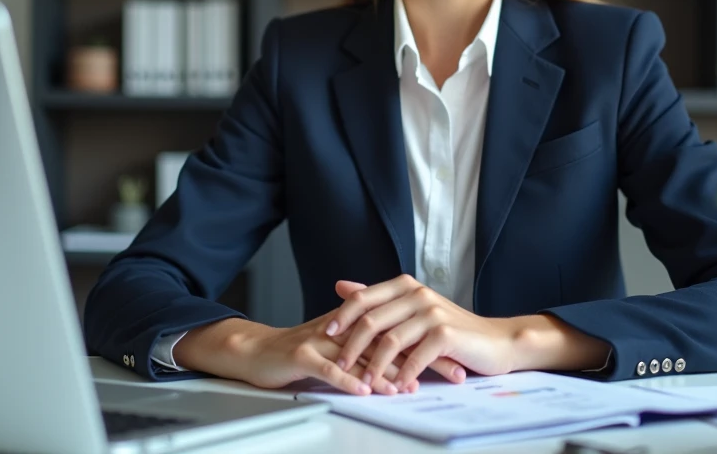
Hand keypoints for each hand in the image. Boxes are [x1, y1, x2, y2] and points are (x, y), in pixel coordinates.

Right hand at [178, 313, 455, 396]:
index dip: (431, 347)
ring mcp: (323, 340)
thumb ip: (372, 349)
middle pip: (391, 342)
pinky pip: (329, 367)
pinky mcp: (303, 353)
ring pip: (363, 356)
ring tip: (411, 387)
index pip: (401, 334)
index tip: (459, 361)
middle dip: (423, 359)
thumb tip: (408, 360)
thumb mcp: (342, 348)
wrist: (257, 351)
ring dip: (389, 372)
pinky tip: (365, 389)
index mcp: (359, 327)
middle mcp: (345, 329)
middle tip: (452, 373)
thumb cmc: (300, 353)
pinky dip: (348, 378)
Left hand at [326, 275, 520, 390]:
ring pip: (390, 340)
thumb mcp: (412, 310)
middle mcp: (417, 294)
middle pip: (371, 320)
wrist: (495, 341)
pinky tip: (397, 386)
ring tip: (365, 383)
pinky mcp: (445, 332)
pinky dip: (403, 374)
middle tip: (340, 366)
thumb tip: (341, 286)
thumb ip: (378, 299)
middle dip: (351, 346)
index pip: (363, 298)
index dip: (342, 316)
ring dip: (375, 366)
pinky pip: (416, 356)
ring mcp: (431, 312)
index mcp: (405, 286)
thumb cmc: (451, 329)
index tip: (325, 335)